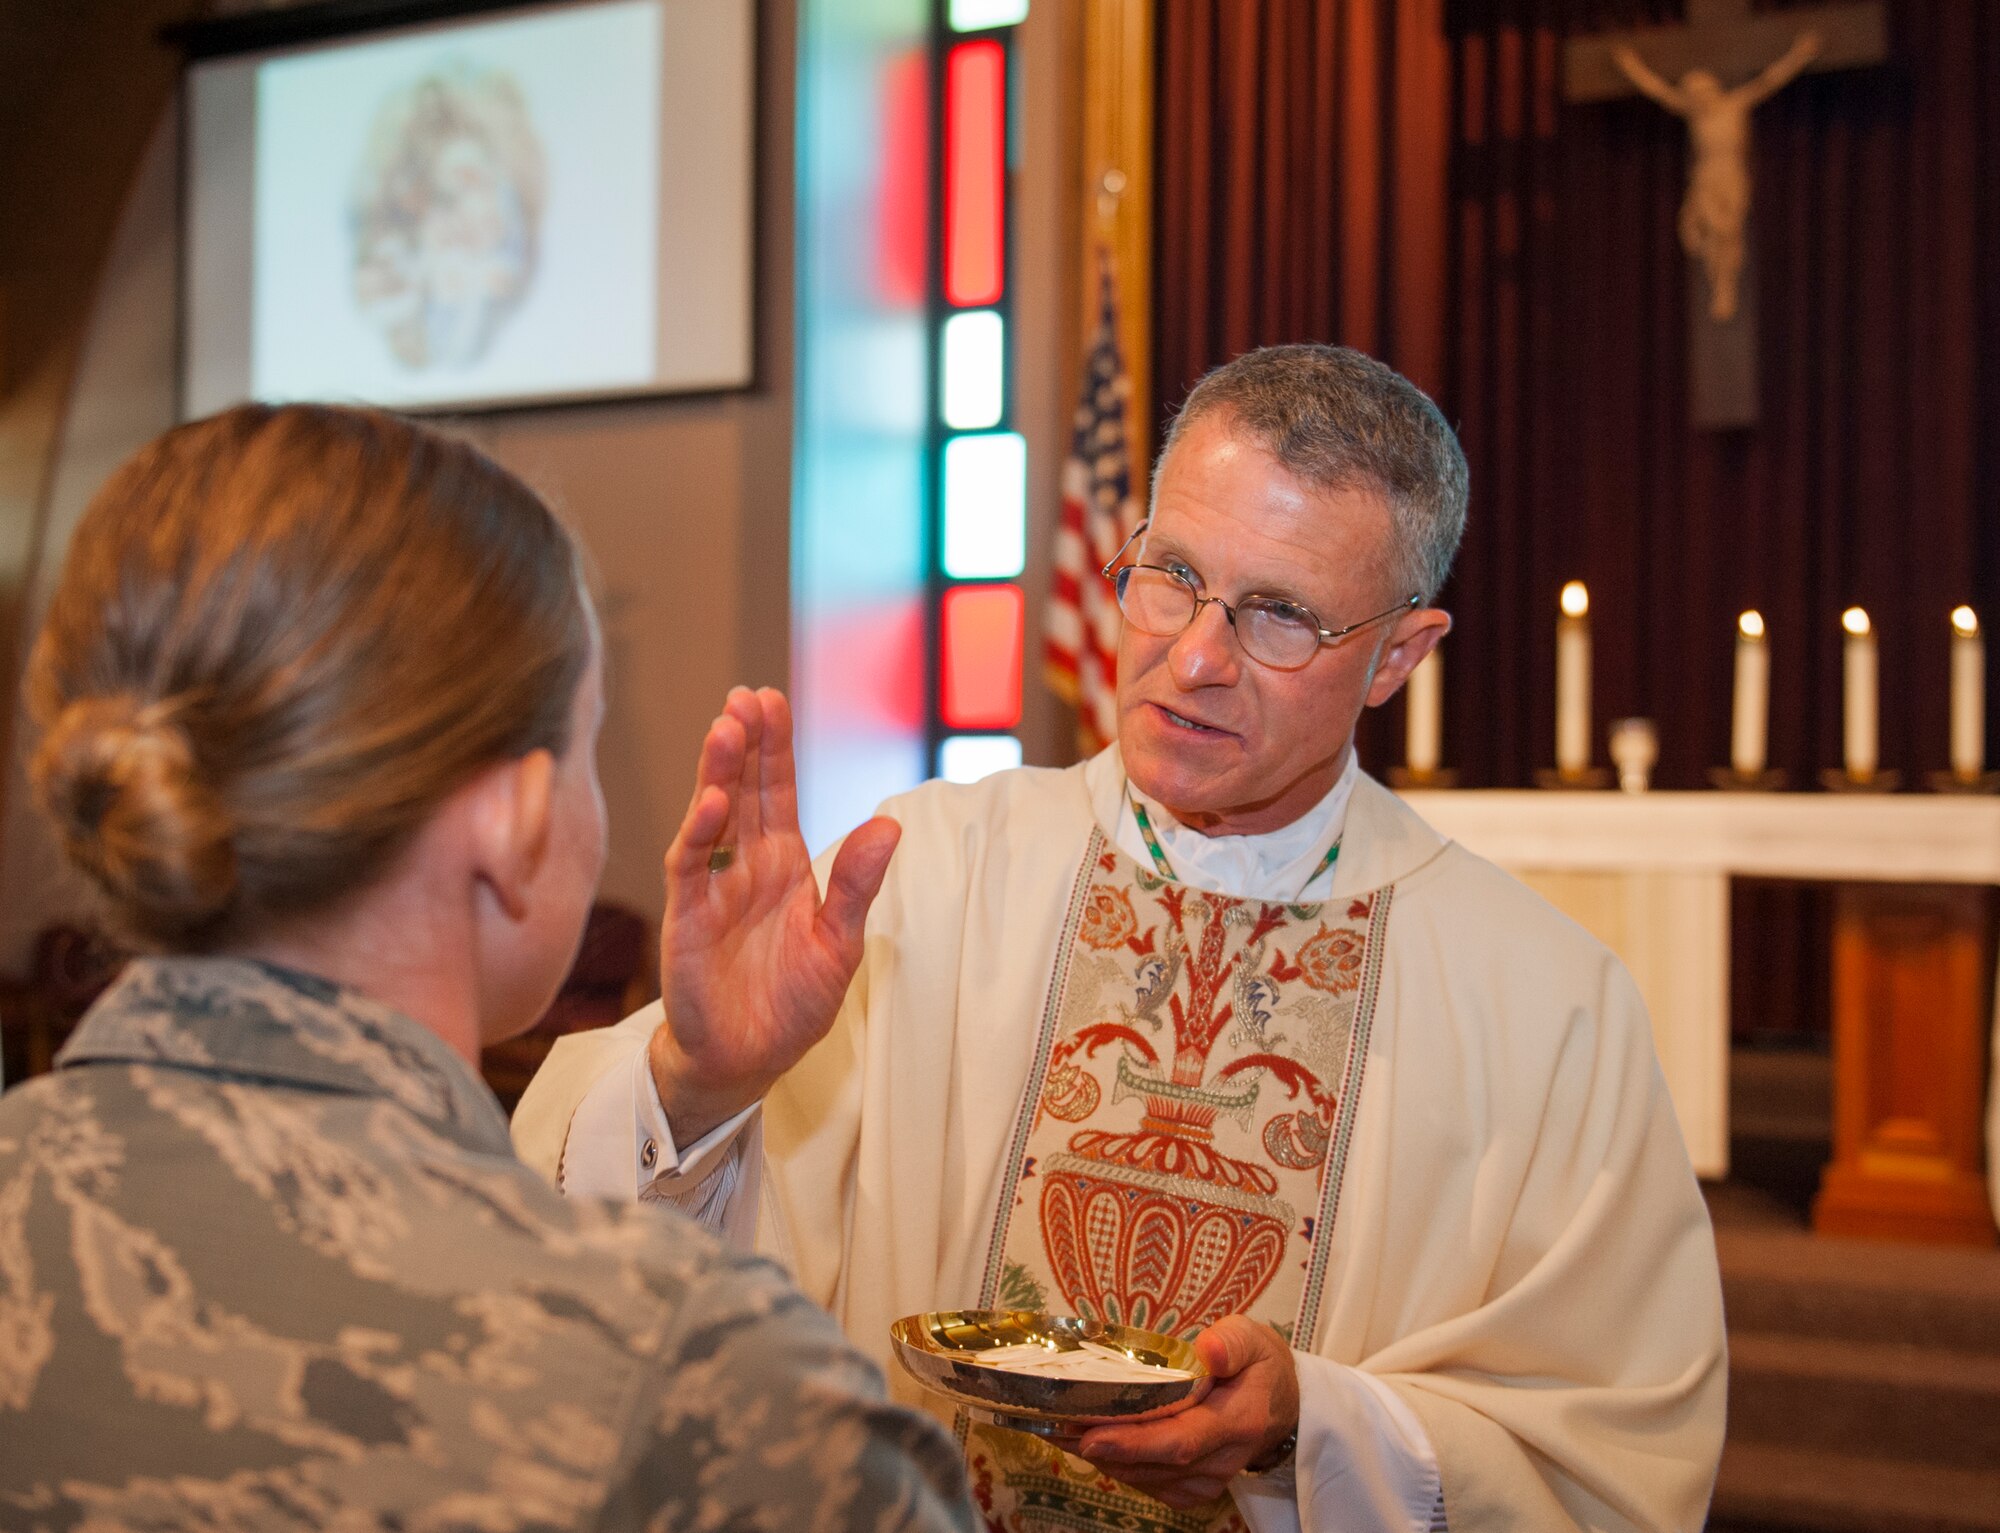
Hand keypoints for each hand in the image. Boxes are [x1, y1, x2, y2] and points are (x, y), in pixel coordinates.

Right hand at [651, 687, 899, 1141]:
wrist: (746, 1062)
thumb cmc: (791, 1004)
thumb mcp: (840, 944)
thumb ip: (858, 885)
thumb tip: (891, 823)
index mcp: (785, 864)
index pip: (779, 792)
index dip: (775, 747)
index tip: (771, 697)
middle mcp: (746, 866)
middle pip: (744, 792)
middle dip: (745, 743)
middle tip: (746, 696)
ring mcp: (714, 889)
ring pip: (712, 818)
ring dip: (719, 774)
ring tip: (727, 729)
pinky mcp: (688, 920)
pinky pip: (692, 869)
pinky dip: (700, 834)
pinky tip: (712, 802)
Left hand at [1075, 1317, 1300, 1508]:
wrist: (1281, 1406)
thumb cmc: (1258, 1365)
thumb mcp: (1253, 1338)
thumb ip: (1232, 1342)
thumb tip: (1209, 1349)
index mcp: (1239, 1420)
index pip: (1183, 1440)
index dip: (1136, 1442)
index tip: (1093, 1434)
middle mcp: (1223, 1459)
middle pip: (1157, 1463)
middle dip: (1105, 1449)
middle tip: (1058, 1428)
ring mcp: (1208, 1479)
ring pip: (1147, 1477)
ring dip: (1104, 1458)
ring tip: (1062, 1430)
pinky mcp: (1193, 1488)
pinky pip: (1149, 1483)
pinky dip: (1117, 1465)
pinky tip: (1090, 1442)